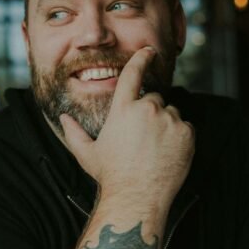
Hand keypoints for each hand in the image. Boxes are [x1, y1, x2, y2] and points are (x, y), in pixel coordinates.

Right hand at [60, 47, 194, 205]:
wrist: (137, 198)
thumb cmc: (111, 176)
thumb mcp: (87, 154)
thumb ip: (74, 133)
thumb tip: (62, 118)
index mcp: (123, 109)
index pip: (133, 74)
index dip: (141, 59)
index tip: (149, 51)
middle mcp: (147, 109)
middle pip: (154, 99)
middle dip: (149, 113)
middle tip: (142, 138)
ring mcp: (169, 121)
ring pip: (170, 113)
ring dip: (164, 124)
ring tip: (154, 149)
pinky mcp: (186, 133)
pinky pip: (184, 127)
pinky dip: (178, 136)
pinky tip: (167, 154)